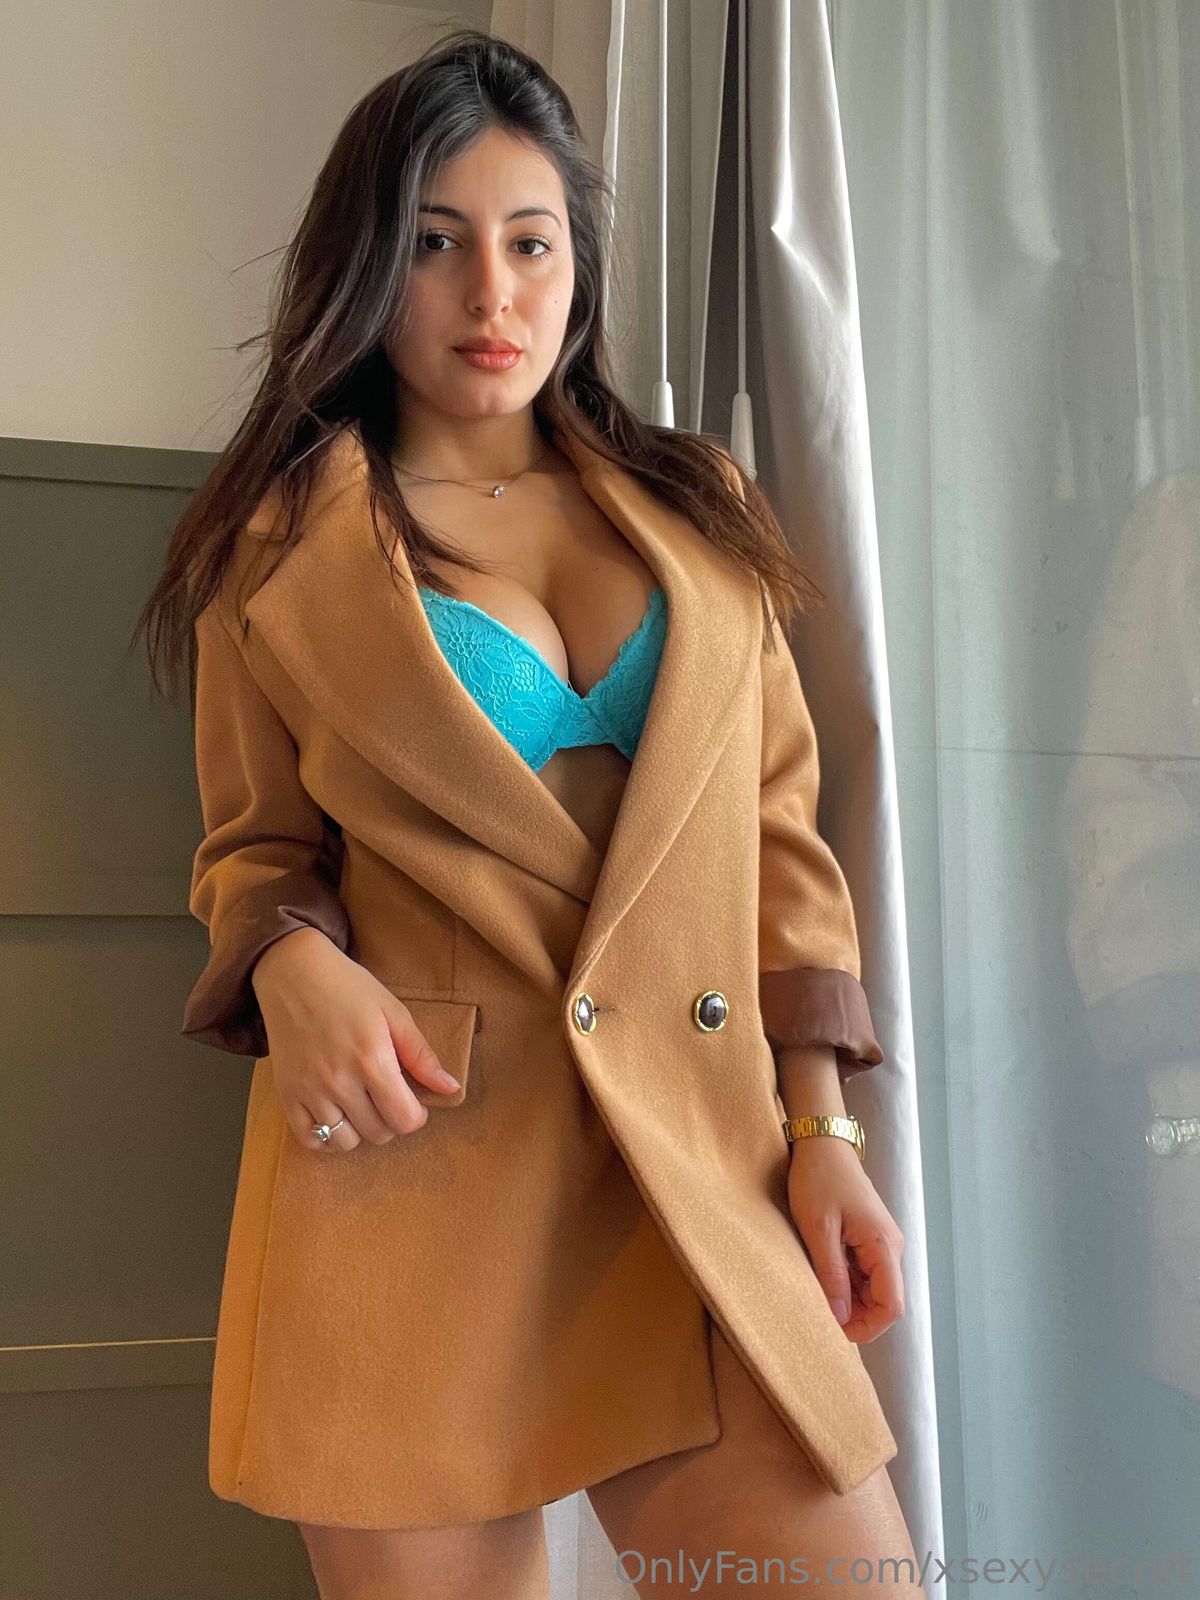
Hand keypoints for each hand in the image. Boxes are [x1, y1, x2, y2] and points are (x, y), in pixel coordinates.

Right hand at [250, 929, 463, 1151]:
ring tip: (362, 1105)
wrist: (293, 974)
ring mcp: (309, 1091)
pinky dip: (326, 1136)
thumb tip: (450, 1089)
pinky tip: (336, 1115)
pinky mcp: (287, 1095)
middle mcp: (339, 1081)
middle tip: (387, 1096)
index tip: (414, 1100)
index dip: (417, 1115)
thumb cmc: (348, 988)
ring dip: (360, 1130)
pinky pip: (309, 1139)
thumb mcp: (393, 1012)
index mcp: (371, 1059)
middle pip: (379, 1133)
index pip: (405, 1119)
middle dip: (391, 1120)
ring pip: (345, 1142)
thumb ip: (421, 1055)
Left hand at [785, 1136, 904, 1341]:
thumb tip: (840, 1317)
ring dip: (846, 1298)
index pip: (892, 1306)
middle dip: (853, 1315)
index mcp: (884, 1246)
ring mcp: (880, 1243)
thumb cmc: (819, 1179)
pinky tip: (819, 1271)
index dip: (867, 1327)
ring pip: (871, 1290)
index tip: (834, 1329)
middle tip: (817, 1308)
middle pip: (882, 1302)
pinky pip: (861, 1273)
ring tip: (815, 1286)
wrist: (822, 1143)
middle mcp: (890, 1248)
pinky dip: (843, 1281)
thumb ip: (831, 1274)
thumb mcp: (818, 1229)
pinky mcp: (868, 1239)